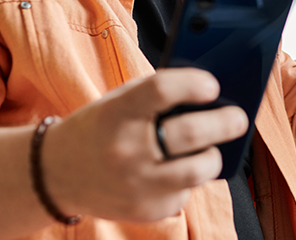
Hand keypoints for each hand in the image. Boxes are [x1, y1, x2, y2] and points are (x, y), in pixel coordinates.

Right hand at [43, 68, 247, 221]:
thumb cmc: (100, 127)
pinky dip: (188, 179)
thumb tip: (212, 94)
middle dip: (225, 122)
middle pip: (190, 133)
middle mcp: (126, 149)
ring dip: (213, 156)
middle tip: (238, 117)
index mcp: (117, 112)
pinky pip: (185, 192)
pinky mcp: (146, 211)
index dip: (193, 84)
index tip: (213, 84)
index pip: (161, 90)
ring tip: (213, 147)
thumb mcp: (119, 101)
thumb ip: (158, 95)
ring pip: (197, 169)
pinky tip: (177, 168)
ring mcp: (136, 185)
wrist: (57, 174)